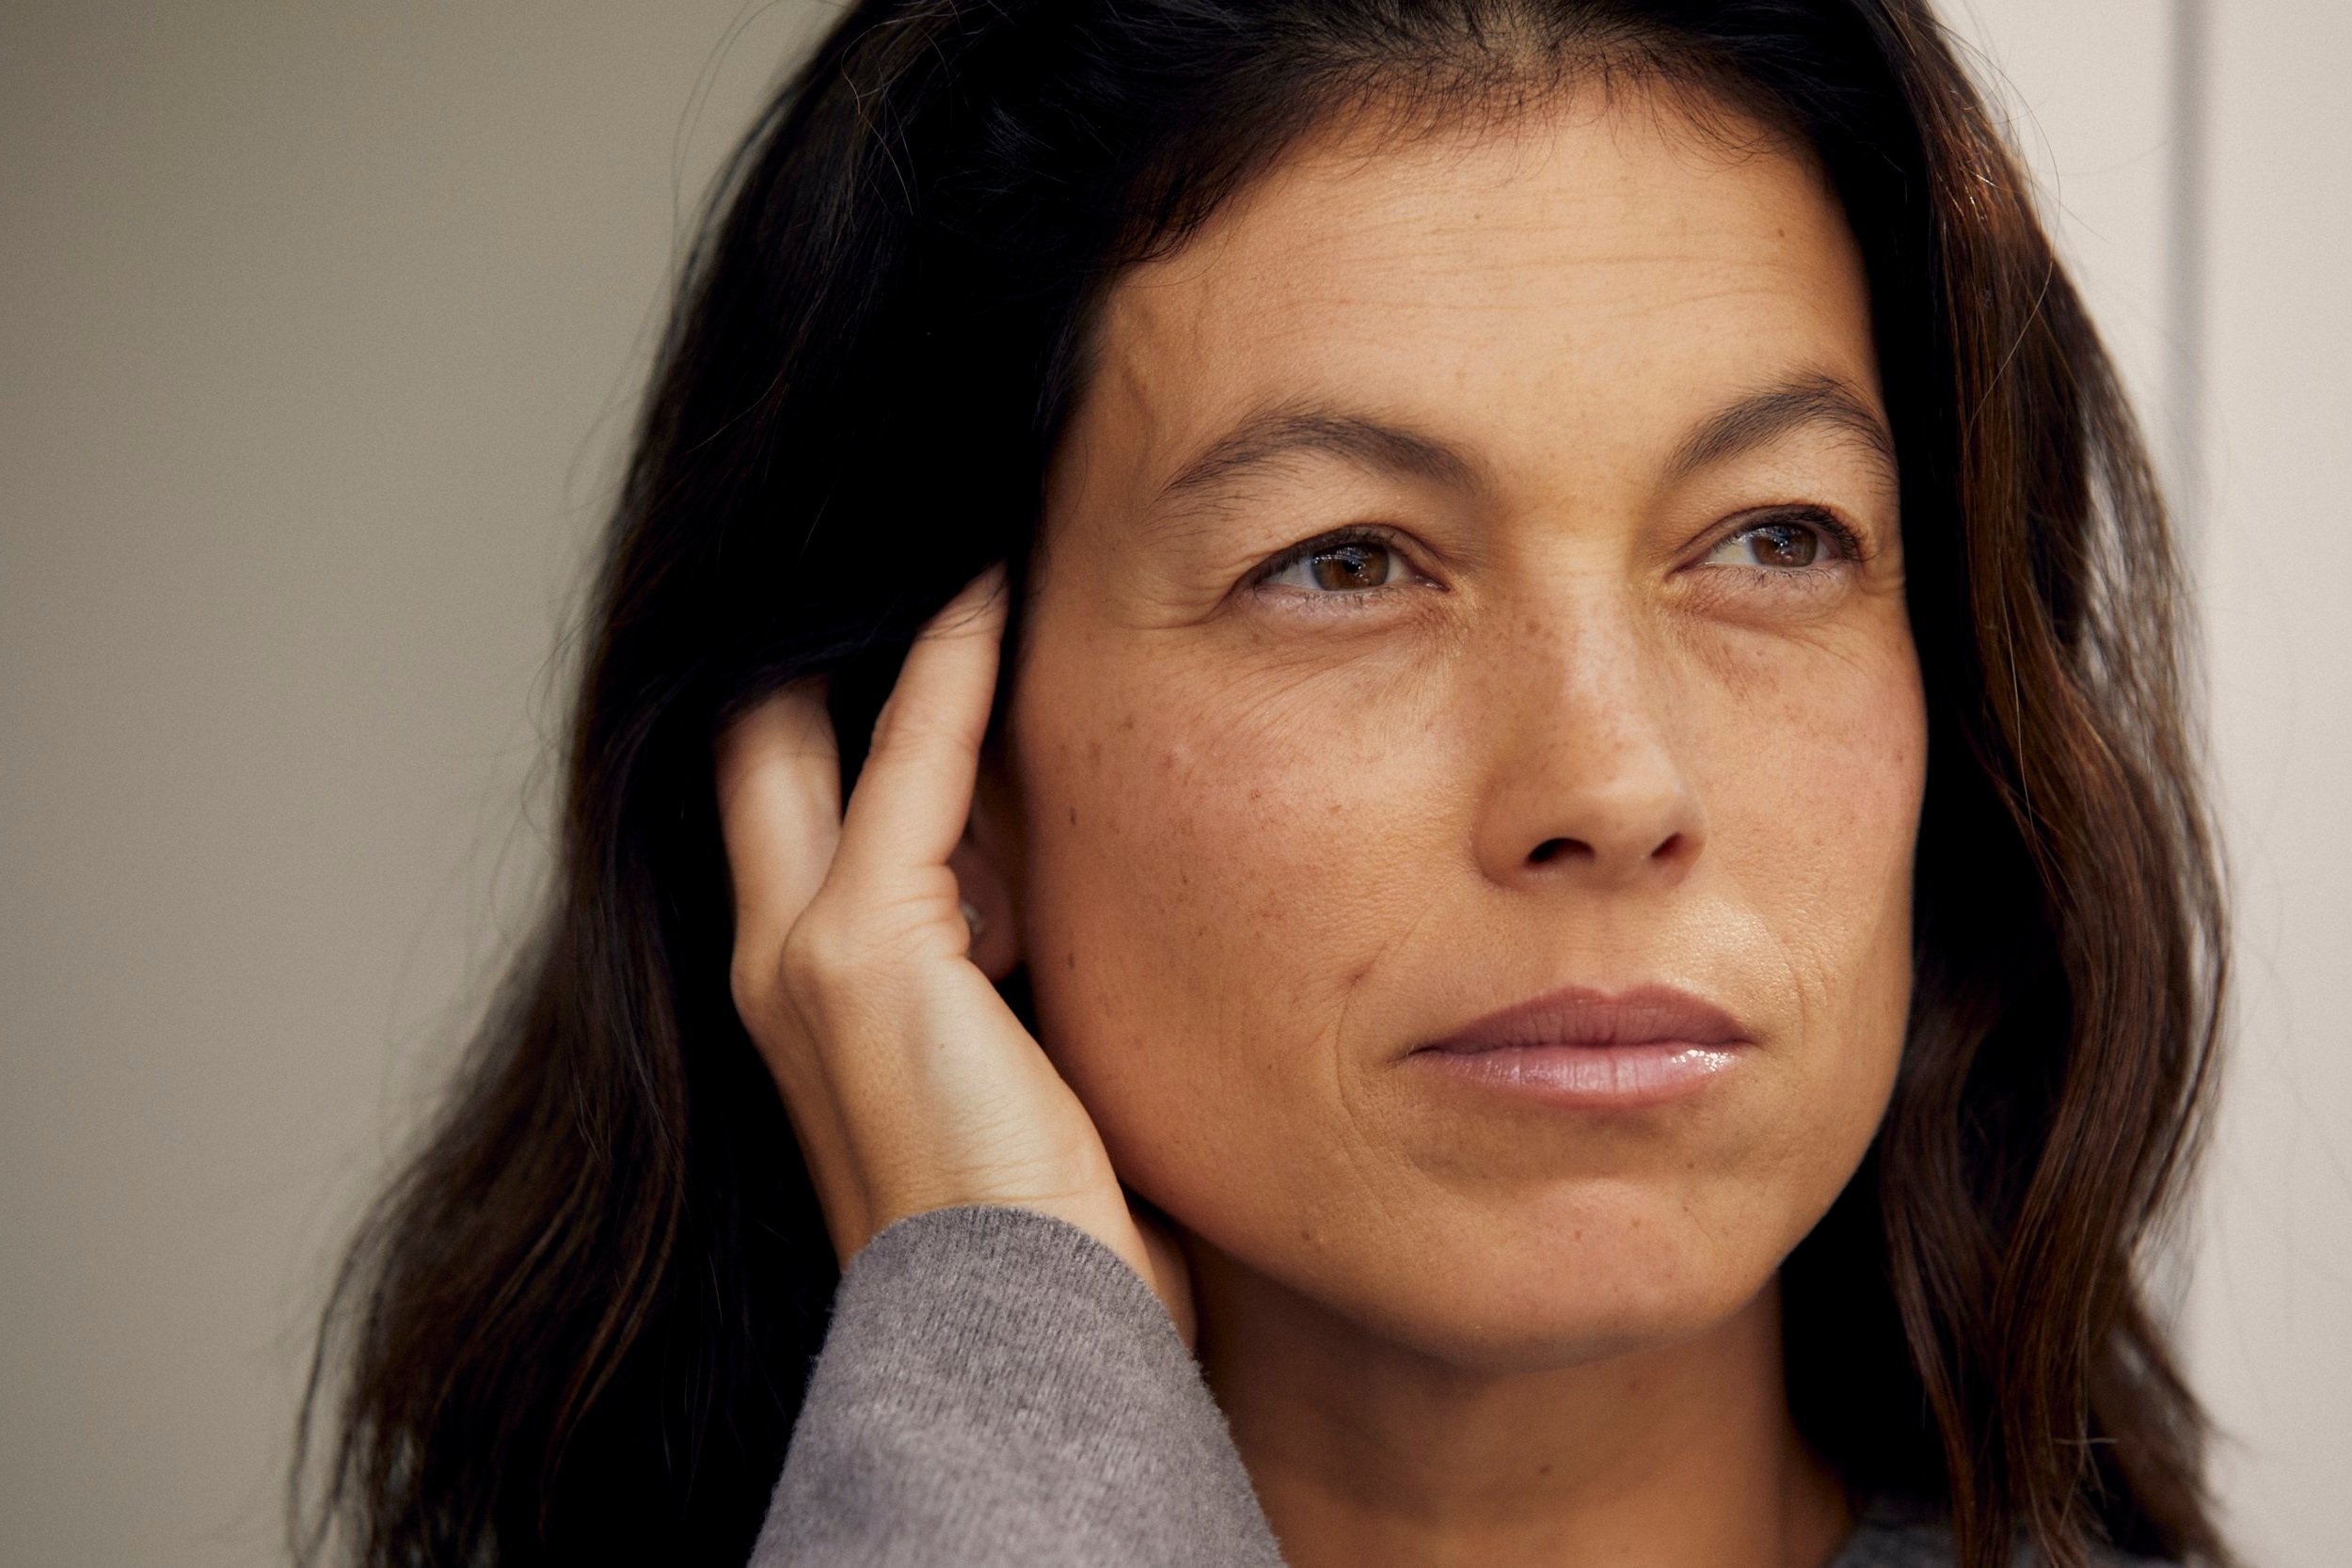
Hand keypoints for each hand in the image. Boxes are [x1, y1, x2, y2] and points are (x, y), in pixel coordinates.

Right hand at [715, 563, 1194, 1342]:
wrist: (1039, 1340)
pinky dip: (949, 666)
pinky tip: (994, 585)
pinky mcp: (861, 955)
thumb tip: (1056, 839)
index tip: (925, 582)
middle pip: (760, 736)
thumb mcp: (1019, 1043)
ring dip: (888, 626)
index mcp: (808, 988)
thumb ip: (1005, 941)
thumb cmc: (1052, 1218)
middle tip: (906, 516)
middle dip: (817, 631)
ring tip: (961, 525)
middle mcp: (775, 959)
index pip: (793, 787)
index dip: (833, 680)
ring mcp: (801, 957)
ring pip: (808, 725)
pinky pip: (907, 764)